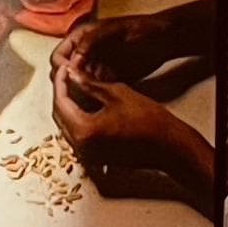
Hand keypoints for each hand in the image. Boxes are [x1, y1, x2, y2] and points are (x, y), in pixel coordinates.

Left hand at [50, 66, 214, 212]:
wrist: (168, 145)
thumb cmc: (148, 120)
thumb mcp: (118, 94)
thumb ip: (90, 84)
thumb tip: (72, 73)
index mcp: (84, 132)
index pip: (61, 104)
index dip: (61, 83)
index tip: (64, 68)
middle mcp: (80, 148)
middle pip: (59, 117)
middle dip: (62, 95)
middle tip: (68, 75)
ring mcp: (86, 156)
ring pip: (67, 126)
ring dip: (68, 107)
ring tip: (75, 86)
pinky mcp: (93, 158)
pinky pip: (77, 136)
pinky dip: (77, 119)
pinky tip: (84, 104)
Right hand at [55, 0, 215, 93]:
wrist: (164, 40)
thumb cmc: (142, 29)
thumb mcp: (114, 31)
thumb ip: (91, 43)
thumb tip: (71, 62)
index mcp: (81, 38)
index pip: (58, 57)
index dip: (61, 68)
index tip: (69, 77)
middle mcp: (83, 54)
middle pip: (62, 74)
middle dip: (67, 84)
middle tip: (80, 92)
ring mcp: (92, 68)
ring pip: (74, 86)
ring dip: (77, 94)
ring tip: (87, 99)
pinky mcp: (103, 81)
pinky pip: (89, 93)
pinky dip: (89, 99)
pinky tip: (96, 102)